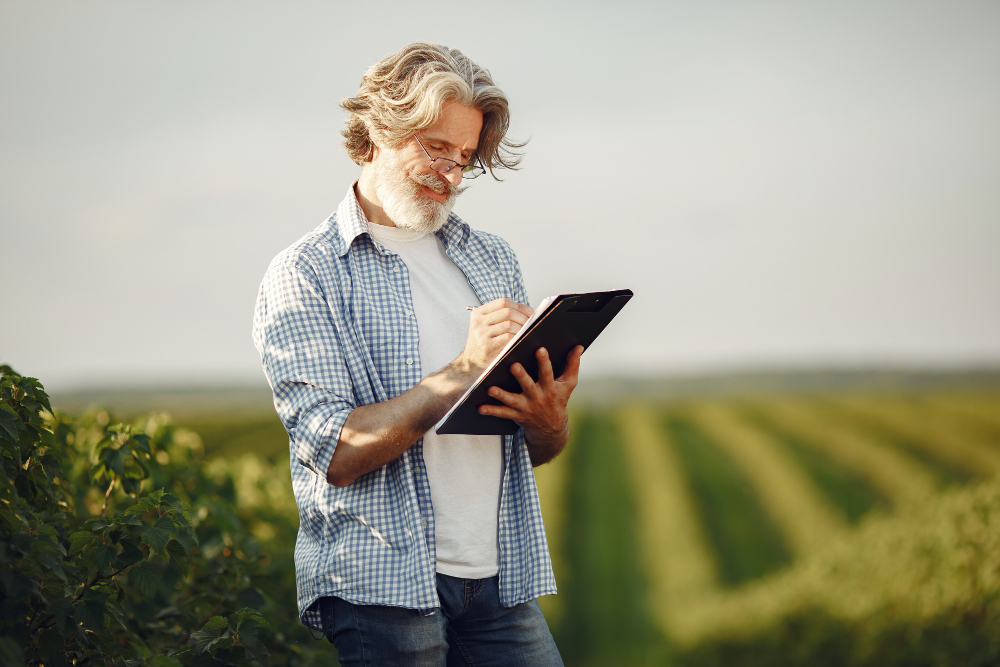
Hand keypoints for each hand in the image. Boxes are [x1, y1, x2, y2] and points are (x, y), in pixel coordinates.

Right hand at [455, 298, 533, 377]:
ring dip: (522, 328)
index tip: (529, 311)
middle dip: (523, 317)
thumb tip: (526, 310)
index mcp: (478, 313)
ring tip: (525, 333)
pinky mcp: (488, 347)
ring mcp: (482, 334)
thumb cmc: (482, 344)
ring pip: (510, 324)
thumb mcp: (484, 326)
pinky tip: (519, 340)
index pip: (503, 302)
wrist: (470, 364)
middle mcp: (478, 322)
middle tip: (530, 323)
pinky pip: (508, 337)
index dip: (519, 305)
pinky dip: (517, 338)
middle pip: (508, 312)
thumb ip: (499, 316)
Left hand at [479, 345, 583, 464]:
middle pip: (528, 385)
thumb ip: (573, 364)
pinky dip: (491, 411)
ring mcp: (526, 407)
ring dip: (501, 395)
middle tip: (513, 365)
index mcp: (550, 387)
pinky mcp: (517, 415)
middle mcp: (538, 397)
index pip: (547, 373)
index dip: (544, 361)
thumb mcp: (568, 384)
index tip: (540, 349)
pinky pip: (503, 413)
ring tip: (490, 388)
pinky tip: (480, 407)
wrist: (551, 428)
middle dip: (521, 376)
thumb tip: (579, 346)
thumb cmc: (559, 400)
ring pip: (512, 401)